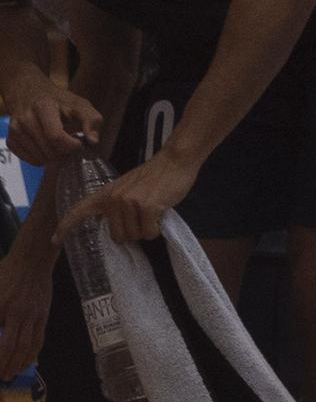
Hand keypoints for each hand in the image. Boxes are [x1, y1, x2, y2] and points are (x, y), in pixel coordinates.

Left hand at [0, 247, 52, 377]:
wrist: (33, 259)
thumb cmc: (7, 272)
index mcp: (1, 307)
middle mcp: (17, 314)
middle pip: (11, 347)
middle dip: (4, 365)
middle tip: (0, 377)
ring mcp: (33, 315)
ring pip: (27, 346)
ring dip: (18, 364)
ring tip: (11, 374)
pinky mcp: (43, 315)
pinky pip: (39, 339)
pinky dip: (33, 354)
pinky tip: (27, 361)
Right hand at [4, 75, 101, 165]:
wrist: (29, 93)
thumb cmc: (58, 101)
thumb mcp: (79, 104)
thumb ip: (91, 120)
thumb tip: (94, 142)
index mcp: (43, 107)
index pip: (55, 136)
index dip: (71, 146)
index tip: (79, 143)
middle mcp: (25, 119)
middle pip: (49, 150)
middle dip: (66, 154)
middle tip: (72, 147)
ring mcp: (16, 131)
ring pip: (40, 158)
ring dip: (56, 158)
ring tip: (62, 147)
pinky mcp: (11, 140)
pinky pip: (31, 160)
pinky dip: (44, 159)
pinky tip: (50, 148)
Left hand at [54, 149, 196, 246]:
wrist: (174, 160)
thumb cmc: (154, 177)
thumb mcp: (126, 188)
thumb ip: (115, 205)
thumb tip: (114, 232)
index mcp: (105, 194)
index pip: (79, 211)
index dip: (65, 227)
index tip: (54, 241)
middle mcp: (113, 199)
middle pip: (118, 237)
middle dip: (133, 231)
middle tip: (143, 213)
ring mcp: (129, 202)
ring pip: (135, 237)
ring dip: (147, 229)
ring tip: (153, 209)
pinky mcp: (147, 206)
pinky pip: (149, 233)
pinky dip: (156, 228)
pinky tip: (160, 212)